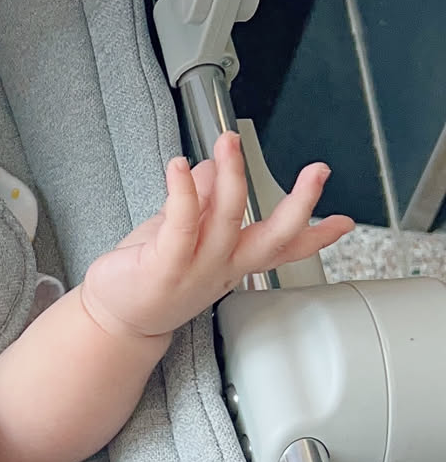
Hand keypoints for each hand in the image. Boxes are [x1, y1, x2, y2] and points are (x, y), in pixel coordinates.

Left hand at [80, 135, 351, 343]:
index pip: (283, 248)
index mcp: (233, 260)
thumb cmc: (148, 276)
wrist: (116, 318)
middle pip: (272, 238)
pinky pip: (181, 224)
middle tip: (318, 172)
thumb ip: (202, 201)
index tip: (345, 221)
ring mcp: (196, 268)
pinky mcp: (165, 265)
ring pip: (227, 220)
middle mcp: (222, 266)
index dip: (317, 236)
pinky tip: (179, 166)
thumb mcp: (184, 233)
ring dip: (231, 176)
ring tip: (228, 143)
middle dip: (300, 204)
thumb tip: (212, 166)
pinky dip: (182, 191)